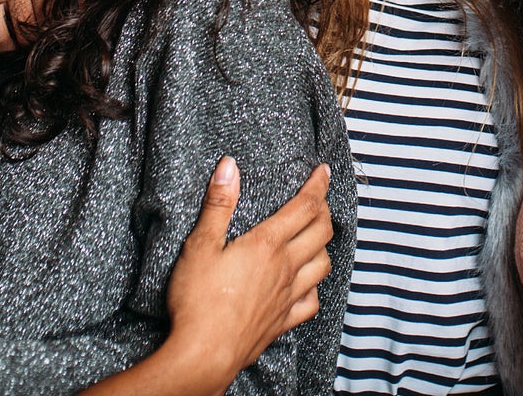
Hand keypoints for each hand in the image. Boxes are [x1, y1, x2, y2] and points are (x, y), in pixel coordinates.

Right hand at [164, 157, 333, 389]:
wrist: (203, 355)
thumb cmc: (198, 300)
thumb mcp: (200, 245)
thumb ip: (218, 204)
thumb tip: (229, 167)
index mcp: (266, 245)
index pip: (304, 207)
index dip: (317, 185)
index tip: (324, 171)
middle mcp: (284, 269)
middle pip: (321, 232)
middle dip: (324, 210)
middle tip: (319, 198)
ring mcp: (286, 297)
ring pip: (322, 266)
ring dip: (324, 246)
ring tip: (317, 236)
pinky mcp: (281, 322)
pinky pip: (311, 303)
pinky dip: (315, 288)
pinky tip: (307, 284)